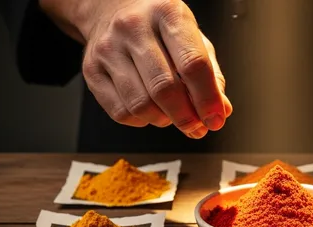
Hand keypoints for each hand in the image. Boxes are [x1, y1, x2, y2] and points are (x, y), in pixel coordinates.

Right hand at [40, 0, 231, 137]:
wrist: (111, 9)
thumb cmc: (159, 27)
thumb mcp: (191, 38)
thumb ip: (210, 74)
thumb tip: (221, 110)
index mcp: (168, 14)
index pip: (192, 64)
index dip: (207, 99)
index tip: (215, 120)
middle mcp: (134, 27)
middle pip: (164, 88)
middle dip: (185, 117)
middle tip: (197, 128)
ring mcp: (108, 48)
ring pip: (141, 105)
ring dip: (163, 120)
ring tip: (172, 115)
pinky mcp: (91, 69)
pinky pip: (121, 112)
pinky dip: (142, 121)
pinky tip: (150, 110)